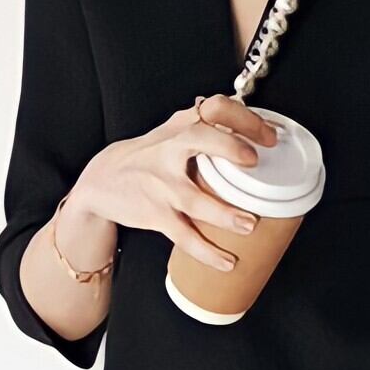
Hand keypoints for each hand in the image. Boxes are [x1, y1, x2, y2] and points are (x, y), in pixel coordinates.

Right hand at [63, 93, 278, 270]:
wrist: (101, 181)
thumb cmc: (144, 158)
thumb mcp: (170, 133)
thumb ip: (205, 127)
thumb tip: (247, 122)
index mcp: (181, 128)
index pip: (214, 108)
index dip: (244, 119)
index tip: (269, 137)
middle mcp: (169, 150)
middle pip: (199, 138)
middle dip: (229, 147)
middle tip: (255, 162)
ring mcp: (161, 184)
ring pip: (194, 198)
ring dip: (224, 214)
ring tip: (249, 225)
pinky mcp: (155, 214)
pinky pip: (184, 236)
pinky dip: (206, 251)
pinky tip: (226, 261)